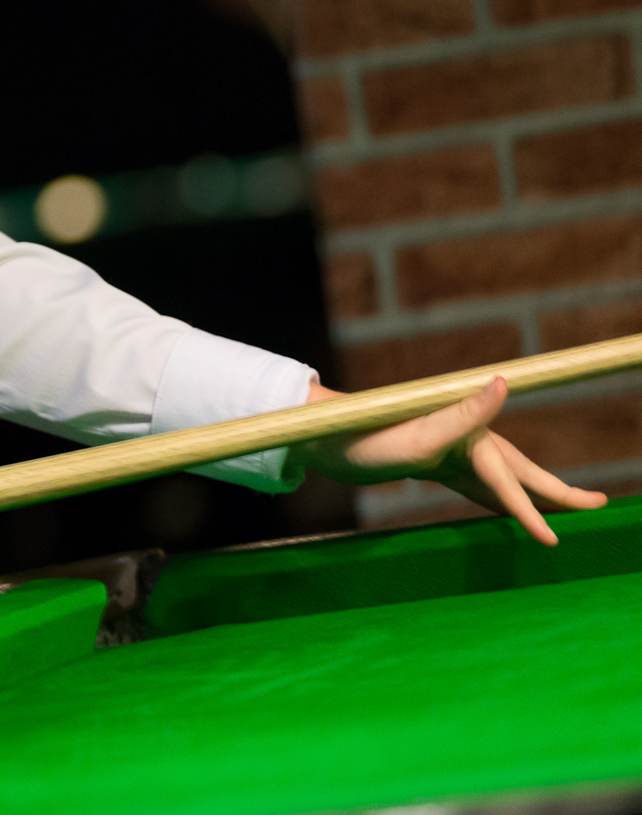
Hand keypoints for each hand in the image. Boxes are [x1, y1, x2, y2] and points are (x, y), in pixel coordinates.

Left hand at [302, 376, 607, 544]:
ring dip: (535, 495)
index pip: (510, 480)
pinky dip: (500, 497)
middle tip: (600, 504)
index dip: (533, 510)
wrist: (323, 436)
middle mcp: (465, 440)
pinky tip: (508, 508)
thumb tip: (503, 381)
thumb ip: (463, 413)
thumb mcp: (415, 434)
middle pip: (522, 472)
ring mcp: (452, 452)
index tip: (554, 541)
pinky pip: (479, 485)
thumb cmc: (365, 438)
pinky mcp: (435, 462)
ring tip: (565, 508)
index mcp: (467, 436)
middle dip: (560, 492)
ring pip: (504, 479)